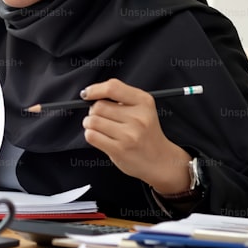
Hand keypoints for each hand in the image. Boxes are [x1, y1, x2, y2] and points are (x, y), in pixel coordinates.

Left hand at [80, 79, 191, 193]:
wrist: (160, 160)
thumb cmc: (147, 133)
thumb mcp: (143, 108)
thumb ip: (121, 97)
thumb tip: (91, 93)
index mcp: (144, 102)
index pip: (112, 88)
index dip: (95, 89)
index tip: (88, 94)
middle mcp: (138, 117)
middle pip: (98, 106)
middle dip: (94, 111)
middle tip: (101, 117)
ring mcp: (129, 134)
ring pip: (92, 121)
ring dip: (90, 124)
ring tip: (99, 127)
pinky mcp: (119, 149)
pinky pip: (91, 136)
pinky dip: (90, 135)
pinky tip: (99, 136)